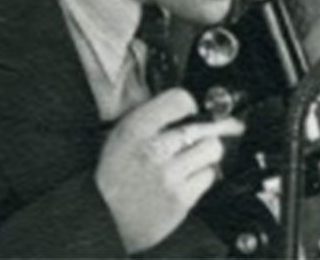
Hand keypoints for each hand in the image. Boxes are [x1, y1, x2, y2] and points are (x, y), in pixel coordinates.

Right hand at [95, 89, 243, 253]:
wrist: (107, 220)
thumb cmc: (116, 175)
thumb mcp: (122, 136)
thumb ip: (152, 117)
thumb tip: (191, 104)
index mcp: (135, 130)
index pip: (179, 99)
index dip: (188, 105)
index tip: (189, 112)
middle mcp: (153, 150)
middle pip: (202, 125)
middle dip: (203, 131)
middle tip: (196, 138)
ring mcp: (168, 175)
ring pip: (212, 148)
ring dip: (206, 153)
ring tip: (190, 159)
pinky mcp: (181, 198)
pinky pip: (209, 175)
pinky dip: (202, 176)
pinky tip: (185, 180)